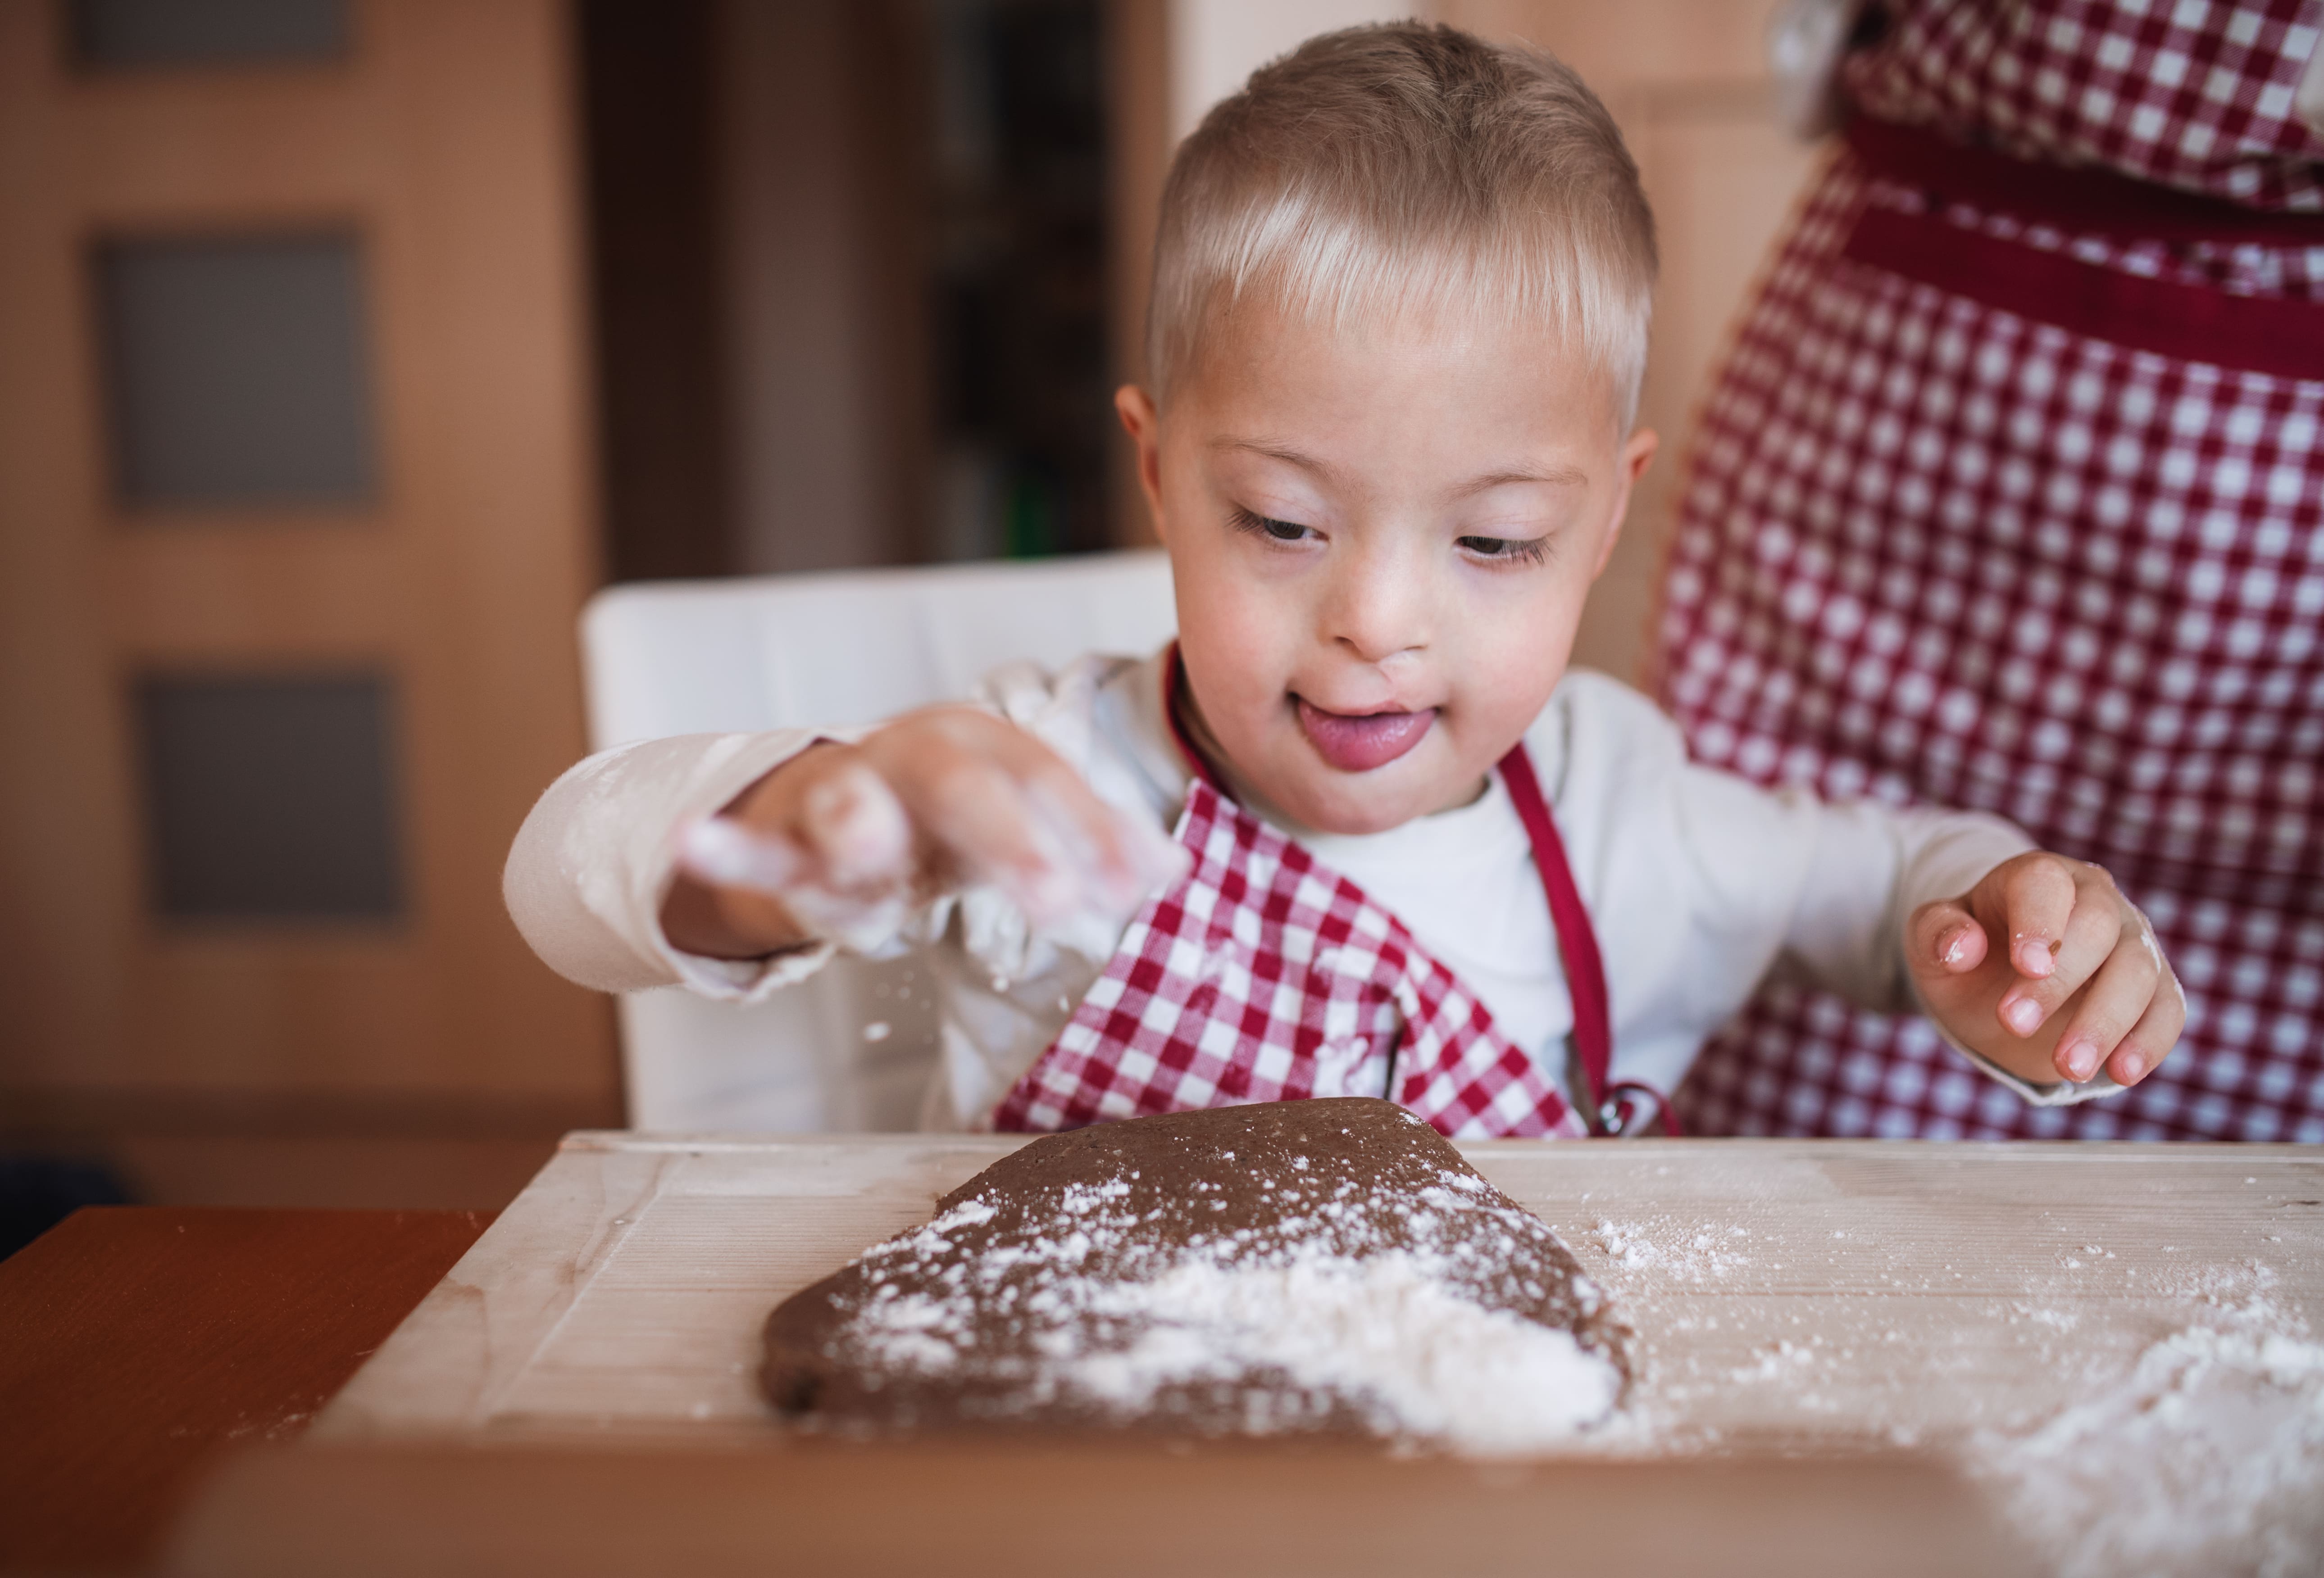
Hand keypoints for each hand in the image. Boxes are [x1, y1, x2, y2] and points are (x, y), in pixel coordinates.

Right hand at [660, 708, 1185, 957]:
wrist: (846, 809)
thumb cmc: (950, 821)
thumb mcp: (1019, 823)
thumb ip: (1084, 843)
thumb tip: (1170, 872)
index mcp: (983, 744)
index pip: (1051, 779)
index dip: (1097, 828)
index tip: (1144, 886)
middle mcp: (914, 753)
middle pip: (967, 787)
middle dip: (1013, 841)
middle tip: (1059, 903)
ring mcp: (842, 790)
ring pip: (849, 800)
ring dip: (859, 825)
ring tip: (869, 853)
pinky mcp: (783, 834)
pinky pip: (753, 842)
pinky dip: (723, 845)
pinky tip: (697, 842)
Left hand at [1908, 852, 2184, 1087]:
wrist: (1999, 983)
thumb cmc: (1967, 954)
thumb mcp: (1932, 941)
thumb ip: (1937, 933)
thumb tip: (1962, 947)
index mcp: (2038, 877)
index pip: (2046, 884)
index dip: (2040, 923)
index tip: (2026, 966)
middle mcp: (2096, 900)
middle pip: (2098, 928)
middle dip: (2059, 981)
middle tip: (2014, 1025)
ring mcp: (2132, 942)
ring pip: (2139, 971)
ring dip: (2105, 1022)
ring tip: (2067, 1068)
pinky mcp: (2156, 987)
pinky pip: (2167, 1009)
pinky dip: (2149, 1041)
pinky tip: (2121, 1074)